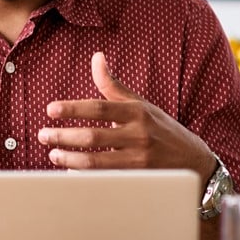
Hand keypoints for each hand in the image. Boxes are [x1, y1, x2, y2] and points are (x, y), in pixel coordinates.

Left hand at [36, 52, 213, 177]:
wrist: (196, 162)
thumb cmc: (161, 129)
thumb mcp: (140, 104)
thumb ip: (113, 85)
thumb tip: (96, 57)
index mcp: (137, 112)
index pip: (99, 108)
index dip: (73, 109)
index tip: (50, 110)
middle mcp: (140, 135)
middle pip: (93, 136)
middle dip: (63, 136)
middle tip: (43, 135)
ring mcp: (140, 161)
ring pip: (97, 163)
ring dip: (70, 159)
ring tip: (53, 154)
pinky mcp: (139, 181)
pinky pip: (106, 180)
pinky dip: (85, 177)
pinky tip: (70, 172)